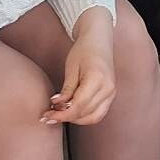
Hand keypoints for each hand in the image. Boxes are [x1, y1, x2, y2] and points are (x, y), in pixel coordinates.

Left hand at [45, 11, 115, 125]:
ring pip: (93, 117)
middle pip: (85, 113)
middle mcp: (108, 88)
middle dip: (66, 117)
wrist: (99, 40)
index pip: (78, 105)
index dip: (62, 114)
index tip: (48, 116)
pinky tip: (72, 113)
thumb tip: (57, 106)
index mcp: (97, 79)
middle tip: (49, 116)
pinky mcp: (110, 95)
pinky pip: (98, 113)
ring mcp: (111, 93)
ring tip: (60, 114)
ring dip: (76, 119)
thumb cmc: (84, 50)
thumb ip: (66, 90)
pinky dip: (84, 116)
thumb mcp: (71, 68)